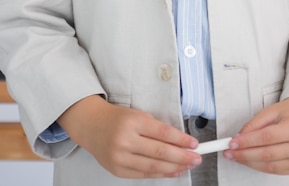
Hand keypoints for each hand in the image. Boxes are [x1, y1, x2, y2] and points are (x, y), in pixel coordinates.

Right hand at [58, 95, 200, 178]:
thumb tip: (180, 142)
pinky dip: (161, 174)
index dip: (181, 140)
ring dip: (174, 167)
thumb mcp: (138, 115)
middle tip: (197, 158)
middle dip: (182, 156)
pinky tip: (173, 172)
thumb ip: (156, 128)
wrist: (92, 126)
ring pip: (153, 166)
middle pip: (160, 152)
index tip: (194, 143)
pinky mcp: (117, 170)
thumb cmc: (119, 118)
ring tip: (188, 165)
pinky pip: (144, 174)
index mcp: (133, 121)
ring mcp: (120, 157)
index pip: (162, 132)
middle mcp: (125, 140)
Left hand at [223, 97, 288, 174]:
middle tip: (229, 152)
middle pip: (267, 154)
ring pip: (269, 166)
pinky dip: (259, 167)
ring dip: (249, 162)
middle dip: (244, 154)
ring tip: (236, 157)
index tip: (231, 143)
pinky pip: (275, 171)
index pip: (266, 137)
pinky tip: (249, 161)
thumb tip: (238, 138)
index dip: (247, 142)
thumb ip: (254, 124)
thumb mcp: (270, 110)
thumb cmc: (288, 113)